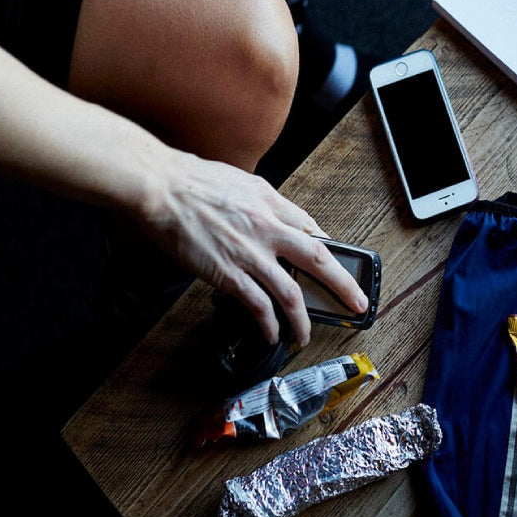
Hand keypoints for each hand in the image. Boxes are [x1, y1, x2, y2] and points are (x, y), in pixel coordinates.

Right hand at [141, 150, 368, 345]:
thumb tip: (277, 215)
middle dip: (343, 285)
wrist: (159, 186)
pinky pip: (258, 306)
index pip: (312, 229)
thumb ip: (264, 200)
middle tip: (356, 303)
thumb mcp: (241, 181)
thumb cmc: (192, 180)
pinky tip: (271, 335)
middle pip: (318, 259)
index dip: (329, 250)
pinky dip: (268, 324)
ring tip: (305, 336)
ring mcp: (250, 253)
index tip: (337, 267)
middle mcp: (268, 228)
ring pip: (290, 293)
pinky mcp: (228, 273)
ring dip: (302, 320)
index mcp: (271, 203)